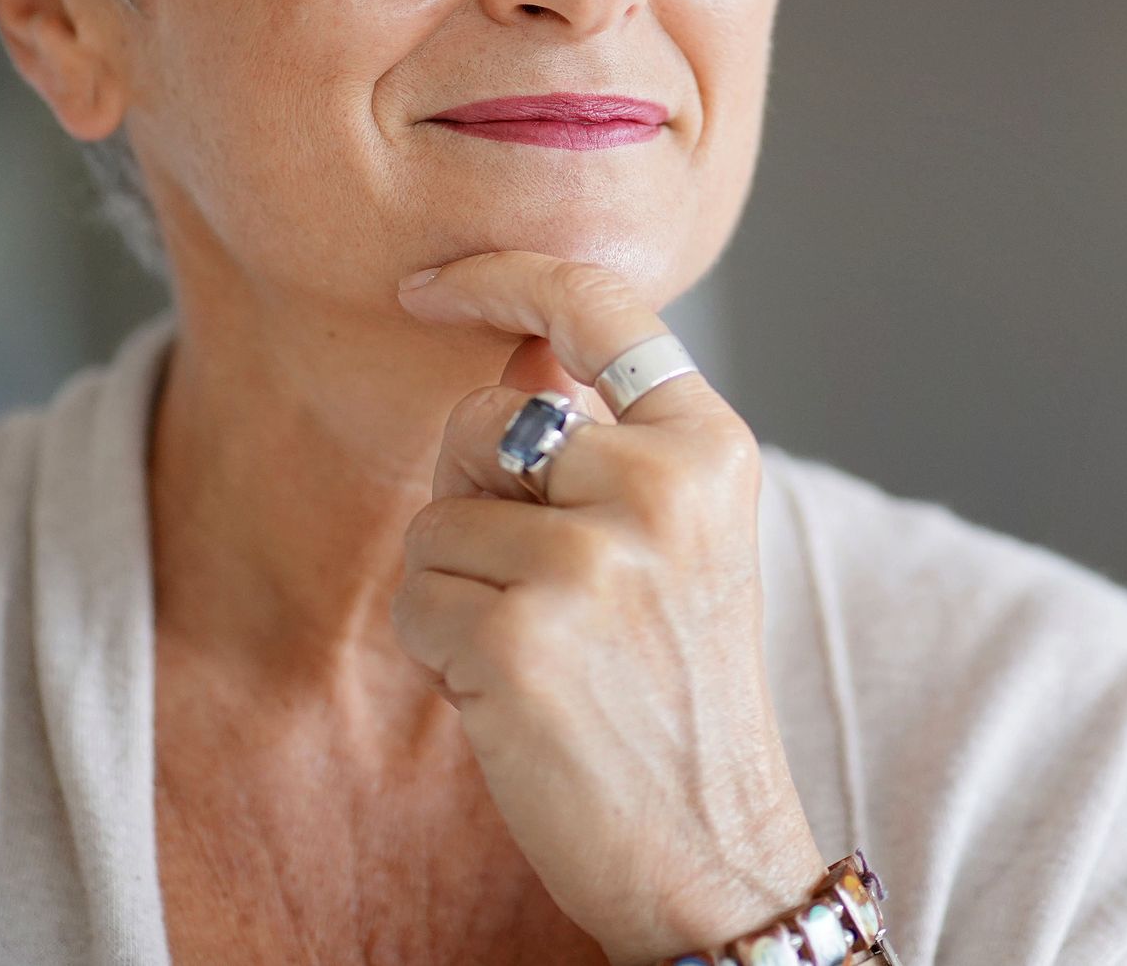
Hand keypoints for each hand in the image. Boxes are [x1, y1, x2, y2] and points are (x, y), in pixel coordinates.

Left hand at [391, 251, 825, 965]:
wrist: (711, 851)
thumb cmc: (678, 694)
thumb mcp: (675, 539)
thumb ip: (606, 440)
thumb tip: (516, 347)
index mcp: (710, 446)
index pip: (598, 306)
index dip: (501, 275)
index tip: (432, 282)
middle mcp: (660, 485)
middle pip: (483, 419)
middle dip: (475, 495)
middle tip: (543, 588)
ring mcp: (591, 560)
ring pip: (436, 518)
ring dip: (457, 589)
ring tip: (541, 654)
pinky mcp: (520, 635)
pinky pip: (415, 599)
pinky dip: (440, 651)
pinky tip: (514, 697)